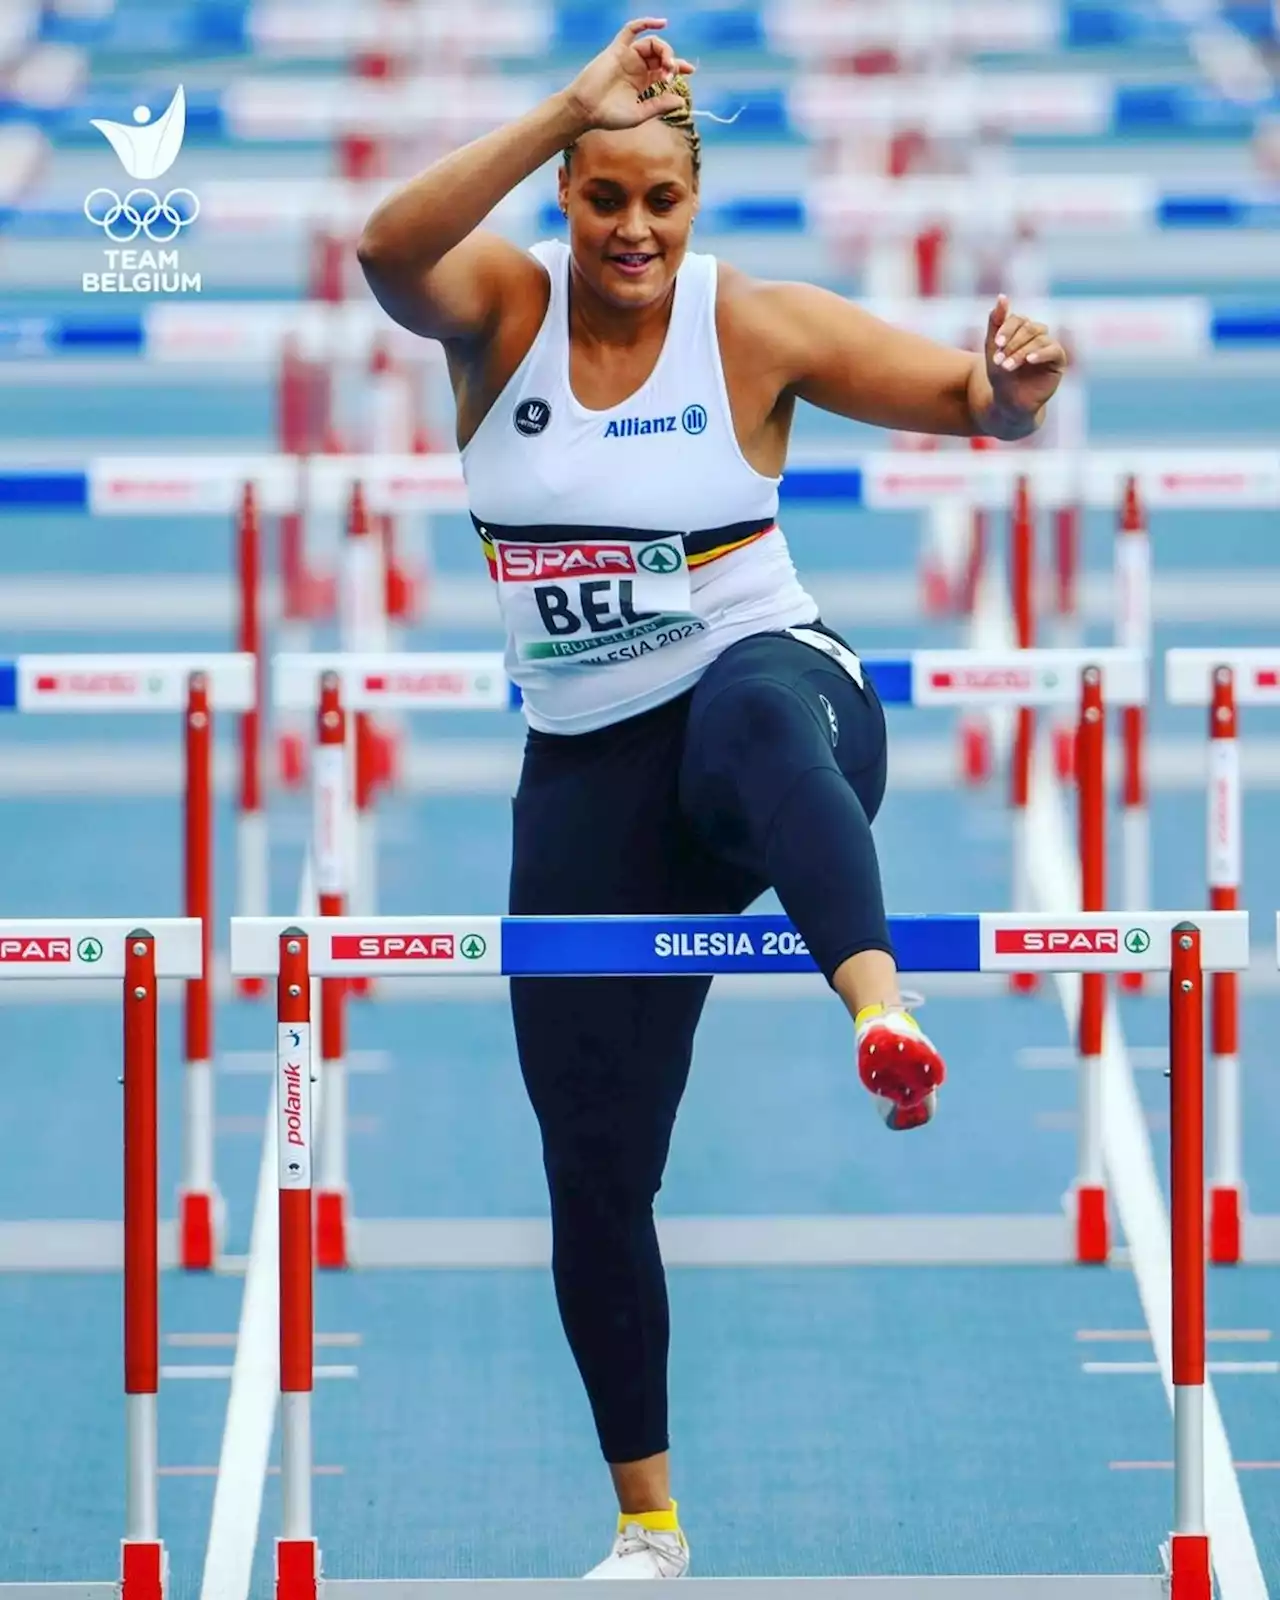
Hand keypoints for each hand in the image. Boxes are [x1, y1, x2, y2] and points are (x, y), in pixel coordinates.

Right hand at [564, 18, 694, 132]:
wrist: (586, 111)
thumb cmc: (609, 116)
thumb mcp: (640, 114)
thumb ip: (659, 105)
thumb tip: (681, 101)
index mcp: (642, 82)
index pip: (664, 69)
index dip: (678, 67)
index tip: (690, 70)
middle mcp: (636, 67)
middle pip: (660, 55)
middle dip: (671, 61)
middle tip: (672, 73)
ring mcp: (627, 57)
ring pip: (650, 43)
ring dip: (663, 50)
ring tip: (667, 64)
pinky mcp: (617, 50)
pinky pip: (631, 30)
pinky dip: (645, 23)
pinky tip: (662, 23)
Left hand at [984, 295, 1068, 419]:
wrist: (1008, 403)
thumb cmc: (1000, 376)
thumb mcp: (993, 349)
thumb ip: (996, 322)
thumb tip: (1002, 296)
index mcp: (1022, 330)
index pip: (1018, 319)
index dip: (1007, 328)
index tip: (997, 343)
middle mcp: (1038, 335)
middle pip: (1029, 328)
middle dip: (1013, 343)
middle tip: (999, 360)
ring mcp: (1049, 346)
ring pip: (1039, 339)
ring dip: (1021, 352)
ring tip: (1007, 367)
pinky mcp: (1058, 361)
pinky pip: (1053, 350)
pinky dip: (1041, 353)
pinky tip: (1030, 360)